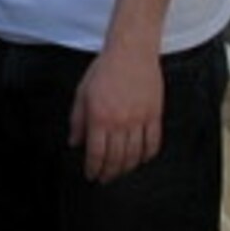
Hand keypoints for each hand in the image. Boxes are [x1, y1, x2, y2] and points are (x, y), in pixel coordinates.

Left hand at [68, 45, 162, 183]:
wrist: (131, 51)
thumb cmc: (104, 69)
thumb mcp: (82, 93)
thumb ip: (78, 120)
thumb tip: (74, 142)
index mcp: (99, 117)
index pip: (96, 153)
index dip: (93, 169)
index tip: (91, 176)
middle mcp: (120, 122)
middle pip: (116, 159)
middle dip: (108, 173)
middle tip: (104, 178)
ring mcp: (140, 120)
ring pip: (135, 155)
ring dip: (126, 168)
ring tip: (120, 171)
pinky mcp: (154, 115)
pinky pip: (153, 143)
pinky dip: (147, 155)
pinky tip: (140, 159)